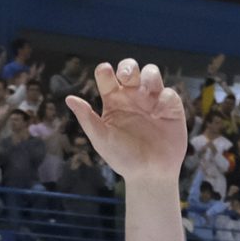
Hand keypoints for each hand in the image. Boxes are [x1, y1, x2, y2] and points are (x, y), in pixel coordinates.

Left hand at [65, 58, 184, 182]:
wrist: (150, 174)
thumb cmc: (123, 158)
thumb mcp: (101, 139)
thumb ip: (87, 118)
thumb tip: (69, 98)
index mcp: (113, 101)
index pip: (107, 77)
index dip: (105, 71)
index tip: (105, 72)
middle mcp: (132, 97)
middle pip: (130, 69)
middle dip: (128, 66)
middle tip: (126, 77)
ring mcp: (152, 100)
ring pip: (151, 74)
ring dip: (149, 75)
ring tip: (145, 91)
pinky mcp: (170, 108)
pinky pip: (168, 93)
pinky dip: (163, 98)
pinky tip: (158, 113)